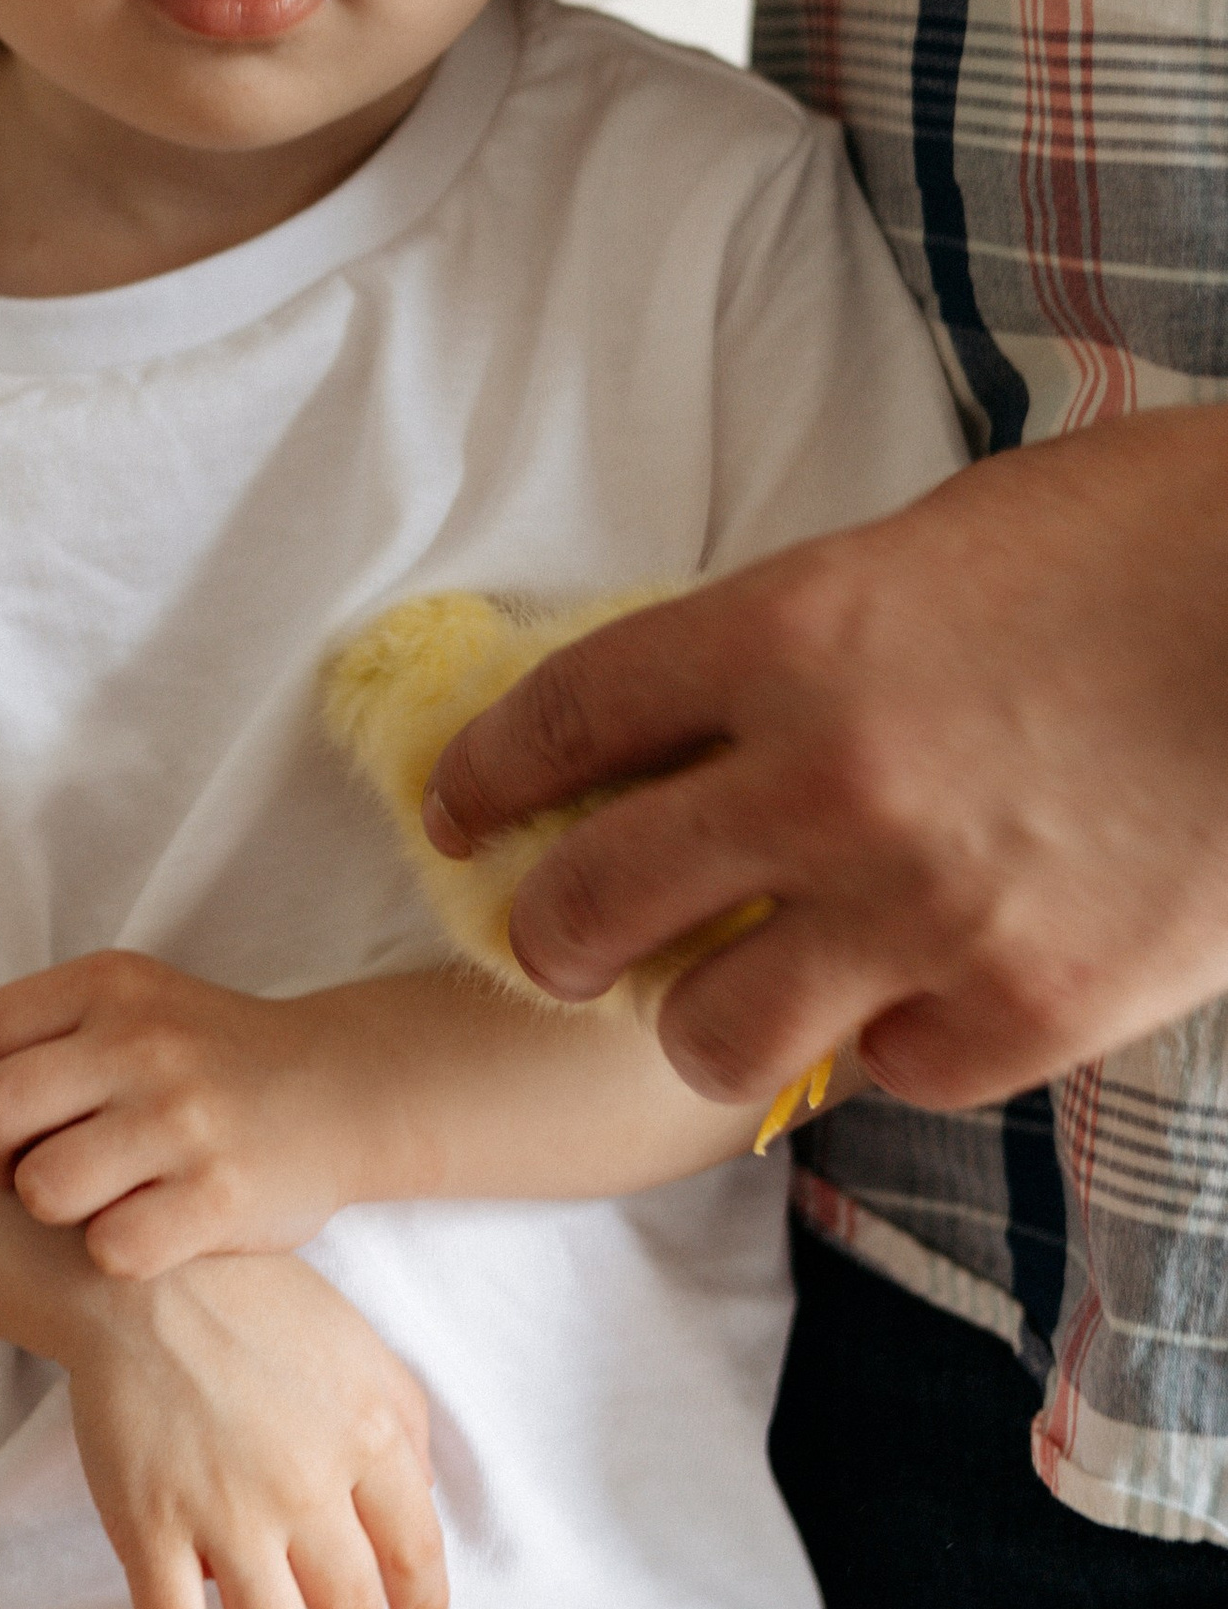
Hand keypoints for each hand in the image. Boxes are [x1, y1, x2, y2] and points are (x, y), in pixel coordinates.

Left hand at [0, 953, 349, 1275]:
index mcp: (106, 987)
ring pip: (43, 1189)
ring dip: (46, 1208)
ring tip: (80, 1200)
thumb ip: (39, 1035)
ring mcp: (183, 1120)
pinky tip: (139, 1232)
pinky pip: (112, 1248)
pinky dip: (111, 1252)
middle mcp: (142, 1044)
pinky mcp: (220, 1197)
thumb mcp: (129, 1007)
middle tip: (0, 1177)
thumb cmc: (206, 1059)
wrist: (341, 1089)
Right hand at [61, 1252, 444, 1608]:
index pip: (414, 1553)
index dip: (421, 1608)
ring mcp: (224, 1511)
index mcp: (367, 1434)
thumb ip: (404, 1417)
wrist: (136, 1270)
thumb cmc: (255, 1296)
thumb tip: (424, 1500)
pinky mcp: (149, 1524)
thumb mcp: (357, 1339)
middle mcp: (306, 1484)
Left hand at [423, 407, 1227, 1111]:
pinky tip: (914, 1000)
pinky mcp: (1028, 1012)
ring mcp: (922, 911)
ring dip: (702, 1018)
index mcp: (785, 632)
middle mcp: (822, 782)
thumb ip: (814, 628)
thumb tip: (731, 697)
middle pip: (589, 903)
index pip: (563, 720)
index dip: (486, 776)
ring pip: (709, 1032)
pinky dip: (889, 1043)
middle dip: (548, 931)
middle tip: (557, 939)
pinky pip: (889, 1070)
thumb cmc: (1151, 538)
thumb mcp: (939, 541)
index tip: (458, 808)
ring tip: (727, 1000)